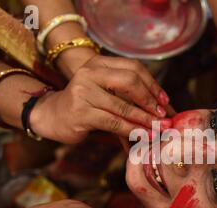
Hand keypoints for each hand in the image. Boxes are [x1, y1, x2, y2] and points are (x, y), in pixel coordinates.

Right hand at [31, 55, 171, 143]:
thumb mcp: (105, 93)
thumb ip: (128, 97)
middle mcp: (89, 73)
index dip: (152, 84)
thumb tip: (163, 110)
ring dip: (144, 120)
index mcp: (98, 63)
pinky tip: (142, 136)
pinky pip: (114, 122)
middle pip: (130, 81)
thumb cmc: (85, 106)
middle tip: (162, 116)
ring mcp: (83, 92)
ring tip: (158, 129)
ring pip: (123, 106)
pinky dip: (132, 130)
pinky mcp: (81, 112)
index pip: (133, 67)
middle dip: (150, 100)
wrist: (52, 116)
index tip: (164, 101)